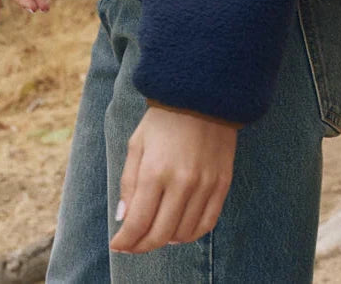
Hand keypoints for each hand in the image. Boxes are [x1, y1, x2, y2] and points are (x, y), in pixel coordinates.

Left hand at [109, 105, 236, 252]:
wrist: (202, 95)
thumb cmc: (164, 119)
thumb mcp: (137, 144)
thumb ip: (129, 183)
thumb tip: (124, 218)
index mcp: (155, 170)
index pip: (139, 222)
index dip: (126, 240)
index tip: (118, 245)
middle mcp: (182, 182)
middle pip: (161, 234)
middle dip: (142, 245)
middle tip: (134, 245)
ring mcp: (205, 185)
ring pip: (184, 233)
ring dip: (166, 240)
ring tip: (155, 234)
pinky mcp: (222, 184)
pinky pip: (207, 223)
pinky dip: (191, 233)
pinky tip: (179, 230)